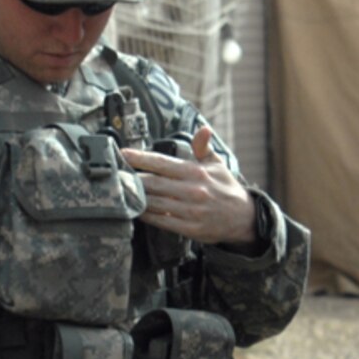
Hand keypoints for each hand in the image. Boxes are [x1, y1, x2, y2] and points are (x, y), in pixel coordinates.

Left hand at [122, 125, 256, 247]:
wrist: (243, 218)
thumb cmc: (225, 188)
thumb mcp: (217, 164)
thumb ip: (203, 147)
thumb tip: (202, 129)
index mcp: (196, 172)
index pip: (162, 163)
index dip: (139, 158)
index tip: (122, 154)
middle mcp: (193, 191)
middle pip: (153, 183)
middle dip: (131, 178)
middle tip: (115, 174)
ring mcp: (190, 211)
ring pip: (154, 203)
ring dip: (136, 197)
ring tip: (120, 191)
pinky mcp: (189, 228)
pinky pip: (161, 221)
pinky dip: (146, 215)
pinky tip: (136, 209)